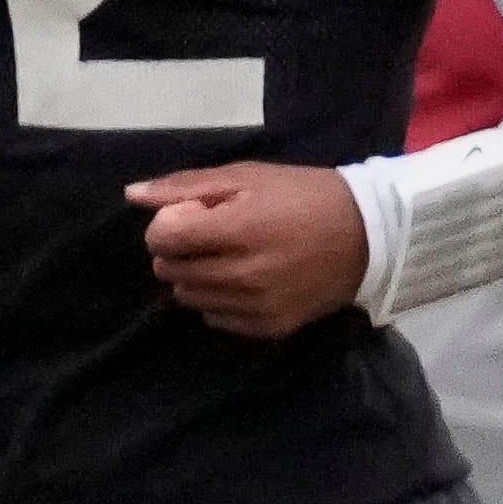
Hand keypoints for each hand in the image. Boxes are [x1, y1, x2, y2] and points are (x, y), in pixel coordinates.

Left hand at [124, 163, 367, 338]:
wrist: (371, 235)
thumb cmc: (303, 196)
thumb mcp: (246, 177)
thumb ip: (185, 187)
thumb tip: (131, 195)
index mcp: (238, 230)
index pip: (161, 239)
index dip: (167, 224)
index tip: (192, 215)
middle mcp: (245, 274)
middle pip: (169, 269)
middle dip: (180, 249)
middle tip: (213, 235)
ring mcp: (258, 305)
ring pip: (188, 296)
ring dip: (196, 275)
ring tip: (229, 256)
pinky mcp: (271, 326)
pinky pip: (216, 318)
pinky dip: (219, 300)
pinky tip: (244, 280)